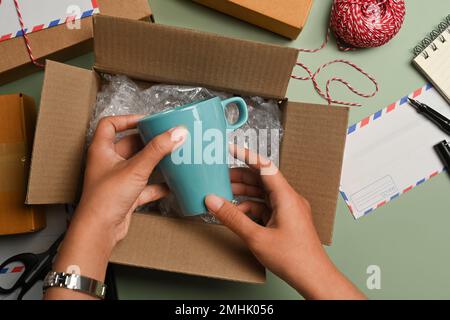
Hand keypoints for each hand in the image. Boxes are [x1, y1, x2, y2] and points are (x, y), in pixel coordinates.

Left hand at [76, 115, 187, 247]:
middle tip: (167, 137)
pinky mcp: (126, 196)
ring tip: (173, 156)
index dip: (127, 119)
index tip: (147, 120)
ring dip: (155, 162)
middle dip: (149, 141)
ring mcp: (117, 180)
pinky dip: (157, 185)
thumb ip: (158, 150)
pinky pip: (144, 186)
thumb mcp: (135, 169)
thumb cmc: (105, 198)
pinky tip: (171, 185)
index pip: (110, 125)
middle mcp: (108, 163)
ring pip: (139, 165)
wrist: (99, 231)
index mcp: (102, 150)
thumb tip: (176, 133)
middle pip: (130, 144)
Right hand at [205, 145, 364, 299]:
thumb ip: (232, 217)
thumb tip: (213, 201)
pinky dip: (251, 209)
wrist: (314, 277)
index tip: (231, 149)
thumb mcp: (256, 237)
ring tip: (224, 195)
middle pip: (262, 180)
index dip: (246, 156)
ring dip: (244, 194)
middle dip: (240, 178)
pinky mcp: (286, 220)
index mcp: (286, 196)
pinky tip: (237, 214)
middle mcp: (289, 199)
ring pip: (263, 195)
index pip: (264, 166)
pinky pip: (266, 208)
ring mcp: (289, 210)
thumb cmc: (293, 258)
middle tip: (220, 177)